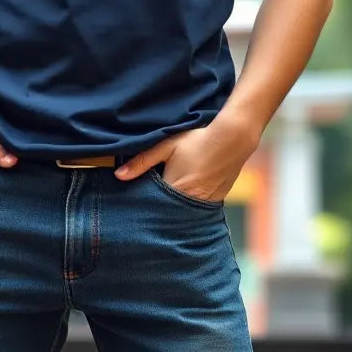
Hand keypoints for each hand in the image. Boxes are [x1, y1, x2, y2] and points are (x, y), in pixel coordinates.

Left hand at [114, 114, 258, 201]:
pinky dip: (189, 207)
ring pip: (182, 213)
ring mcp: (204, 205)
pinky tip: (185, 198)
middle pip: (166, 213)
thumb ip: (143, 161)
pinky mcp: (216, 202)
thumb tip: (118, 176)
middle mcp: (189, 202)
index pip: (152, 206)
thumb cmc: (197, 139)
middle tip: (147, 209)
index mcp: (173, 190)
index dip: (143, 206)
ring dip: (173, 210)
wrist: (233, 139)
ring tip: (164, 204)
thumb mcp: (167, 145)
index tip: (133, 206)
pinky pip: (196, 210)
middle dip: (157, 212)